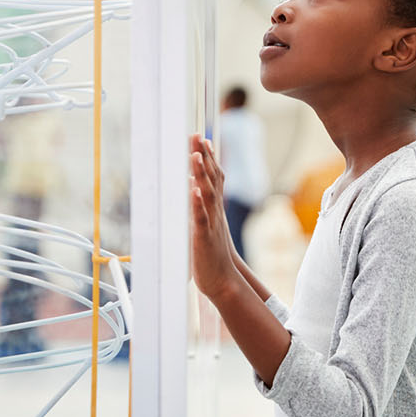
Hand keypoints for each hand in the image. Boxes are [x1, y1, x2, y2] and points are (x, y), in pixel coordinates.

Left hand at [190, 134, 240, 299]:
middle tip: (197, 136)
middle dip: (204, 157)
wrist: (223, 280)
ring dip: (202, 174)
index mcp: (215, 209)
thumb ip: (201, 207)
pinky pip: (201, 218)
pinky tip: (194, 190)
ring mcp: (211, 224)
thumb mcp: (206, 225)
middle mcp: (215, 212)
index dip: (209, 158)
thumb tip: (193, 187)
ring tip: (196, 155)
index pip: (214, 178)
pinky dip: (198, 204)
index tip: (202, 139)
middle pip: (211, 180)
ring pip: (207, 195)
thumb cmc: (212, 253)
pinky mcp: (203, 237)